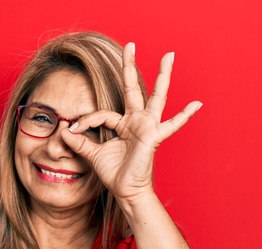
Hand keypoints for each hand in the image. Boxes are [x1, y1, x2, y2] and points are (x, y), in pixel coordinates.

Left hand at [61, 42, 201, 203]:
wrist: (126, 191)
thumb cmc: (114, 174)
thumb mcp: (92, 154)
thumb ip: (79, 141)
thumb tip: (63, 130)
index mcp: (123, 124)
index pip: (102, 113)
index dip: (86, 120)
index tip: (73, 129)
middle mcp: (136, 121)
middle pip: (133, 88)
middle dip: (129, 66)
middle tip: (130, 44)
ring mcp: (147, 127)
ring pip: (156, 97)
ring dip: (163, 76)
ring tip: (169, 56)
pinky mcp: (154, 136)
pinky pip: (171, 125)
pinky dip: (185, 115)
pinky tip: (198, 104)